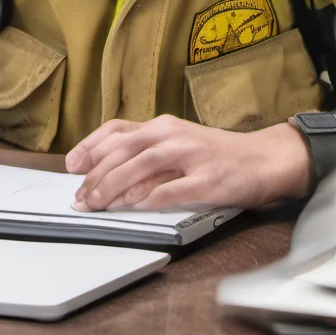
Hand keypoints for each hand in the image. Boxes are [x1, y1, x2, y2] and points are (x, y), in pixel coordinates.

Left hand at [64, 115, 310, 211]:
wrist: (264, 158)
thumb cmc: (216, 155)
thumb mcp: (178, 145)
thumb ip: (146, 155)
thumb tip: (108, 177)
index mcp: (163, 126)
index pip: (117, 130)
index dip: (90, 146)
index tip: (71, 166)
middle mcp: (173, 135)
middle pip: (125, 149)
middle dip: (97, 175)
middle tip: (81, 198)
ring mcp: (191, 156)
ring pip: (143, 166)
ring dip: (116, 186)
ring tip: (99, 204)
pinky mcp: (209, 179)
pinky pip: (173, 188)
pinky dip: (151, 198)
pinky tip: (136, 208)